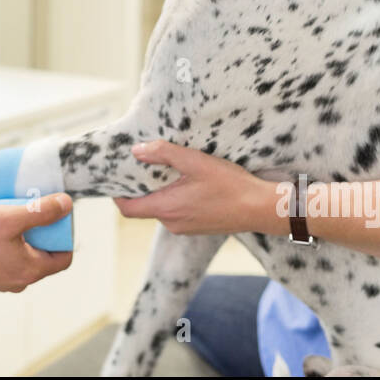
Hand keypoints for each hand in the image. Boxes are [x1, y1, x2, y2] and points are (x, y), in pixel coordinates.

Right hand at [0, 194, 73, 291]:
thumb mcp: (10, 217)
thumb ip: (42, 211)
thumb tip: (67, 204)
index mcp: (30, 271)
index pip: (64, 257)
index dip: (64, 234)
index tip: (53, 214)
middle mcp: (19, 281)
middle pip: (45, 254)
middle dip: (41, 230)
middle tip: (30, 209)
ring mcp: (3, 280)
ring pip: (26, 254)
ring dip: (23, 233)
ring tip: (10, 213)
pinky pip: (9, 257)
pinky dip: (8, 241)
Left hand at [113, 140, 273, 234]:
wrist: (261, 209)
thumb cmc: (230, 185)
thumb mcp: (196, 161)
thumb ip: (164, 154)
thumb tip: (136, 151)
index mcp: (166, 208)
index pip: (127, 209)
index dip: (118, 194)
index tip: (119, 176)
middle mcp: (172, 223)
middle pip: (144, 207)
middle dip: (142, 187)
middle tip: (146, 165)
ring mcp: (185, 228)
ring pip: (162, 209)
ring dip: (161, 192)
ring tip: (171, 170)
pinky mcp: (197, 228)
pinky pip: (177, 213)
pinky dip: (176, 199)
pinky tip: (190, 183)